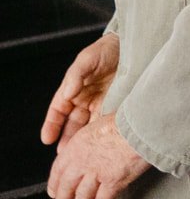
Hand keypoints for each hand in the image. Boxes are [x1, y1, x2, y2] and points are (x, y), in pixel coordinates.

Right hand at [42, 34, 119, 148]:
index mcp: (73, 89)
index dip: (52, 125)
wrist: (134, 44)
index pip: (58, 110)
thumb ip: (76, 75)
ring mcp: (103, 103)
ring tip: (82, 154)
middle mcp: (86, 99)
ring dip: (85, 140)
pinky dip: (104, 133)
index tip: (47, 139)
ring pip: (90, 126)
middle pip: (73, 123)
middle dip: (68, 139)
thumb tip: (67, 93)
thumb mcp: (87, 59)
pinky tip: (103, 143)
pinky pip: (108, 121)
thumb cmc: (106, 49)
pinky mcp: (118, 105)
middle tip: (66, 154)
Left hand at [47, 113, 150, 198]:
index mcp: (77, 145)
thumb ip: (90, 139)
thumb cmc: (126, 120)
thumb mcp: (99, 122)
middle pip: (67, 186)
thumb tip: (91, 145)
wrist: (142, 126)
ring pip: (83, 197)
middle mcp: (82, 162)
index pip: (59, 168)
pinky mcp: (113, 182)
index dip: (55, 183)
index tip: (53, 191)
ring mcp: (96, 174)